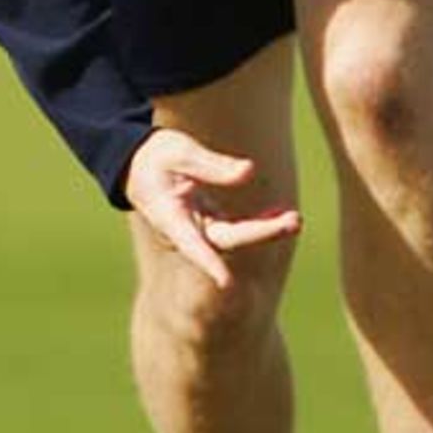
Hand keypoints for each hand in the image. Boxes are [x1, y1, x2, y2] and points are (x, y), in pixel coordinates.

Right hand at [123, 128, 301, 289]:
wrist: (138, 164)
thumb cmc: (155, 156)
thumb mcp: (178, 150)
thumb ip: (212, 164)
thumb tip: (250, 172)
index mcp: (169, 216)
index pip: (192, 243)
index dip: (208, 262)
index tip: (225, 282)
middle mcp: (185, 230)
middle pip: (226, 239)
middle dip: (260, 232)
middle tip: (293, 221)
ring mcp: (199, 228)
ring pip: (235, 237)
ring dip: (265, 229)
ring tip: (295, 219)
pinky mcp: (209, 222)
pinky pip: (237, 228)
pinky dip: (259, 222)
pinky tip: (282, 215)